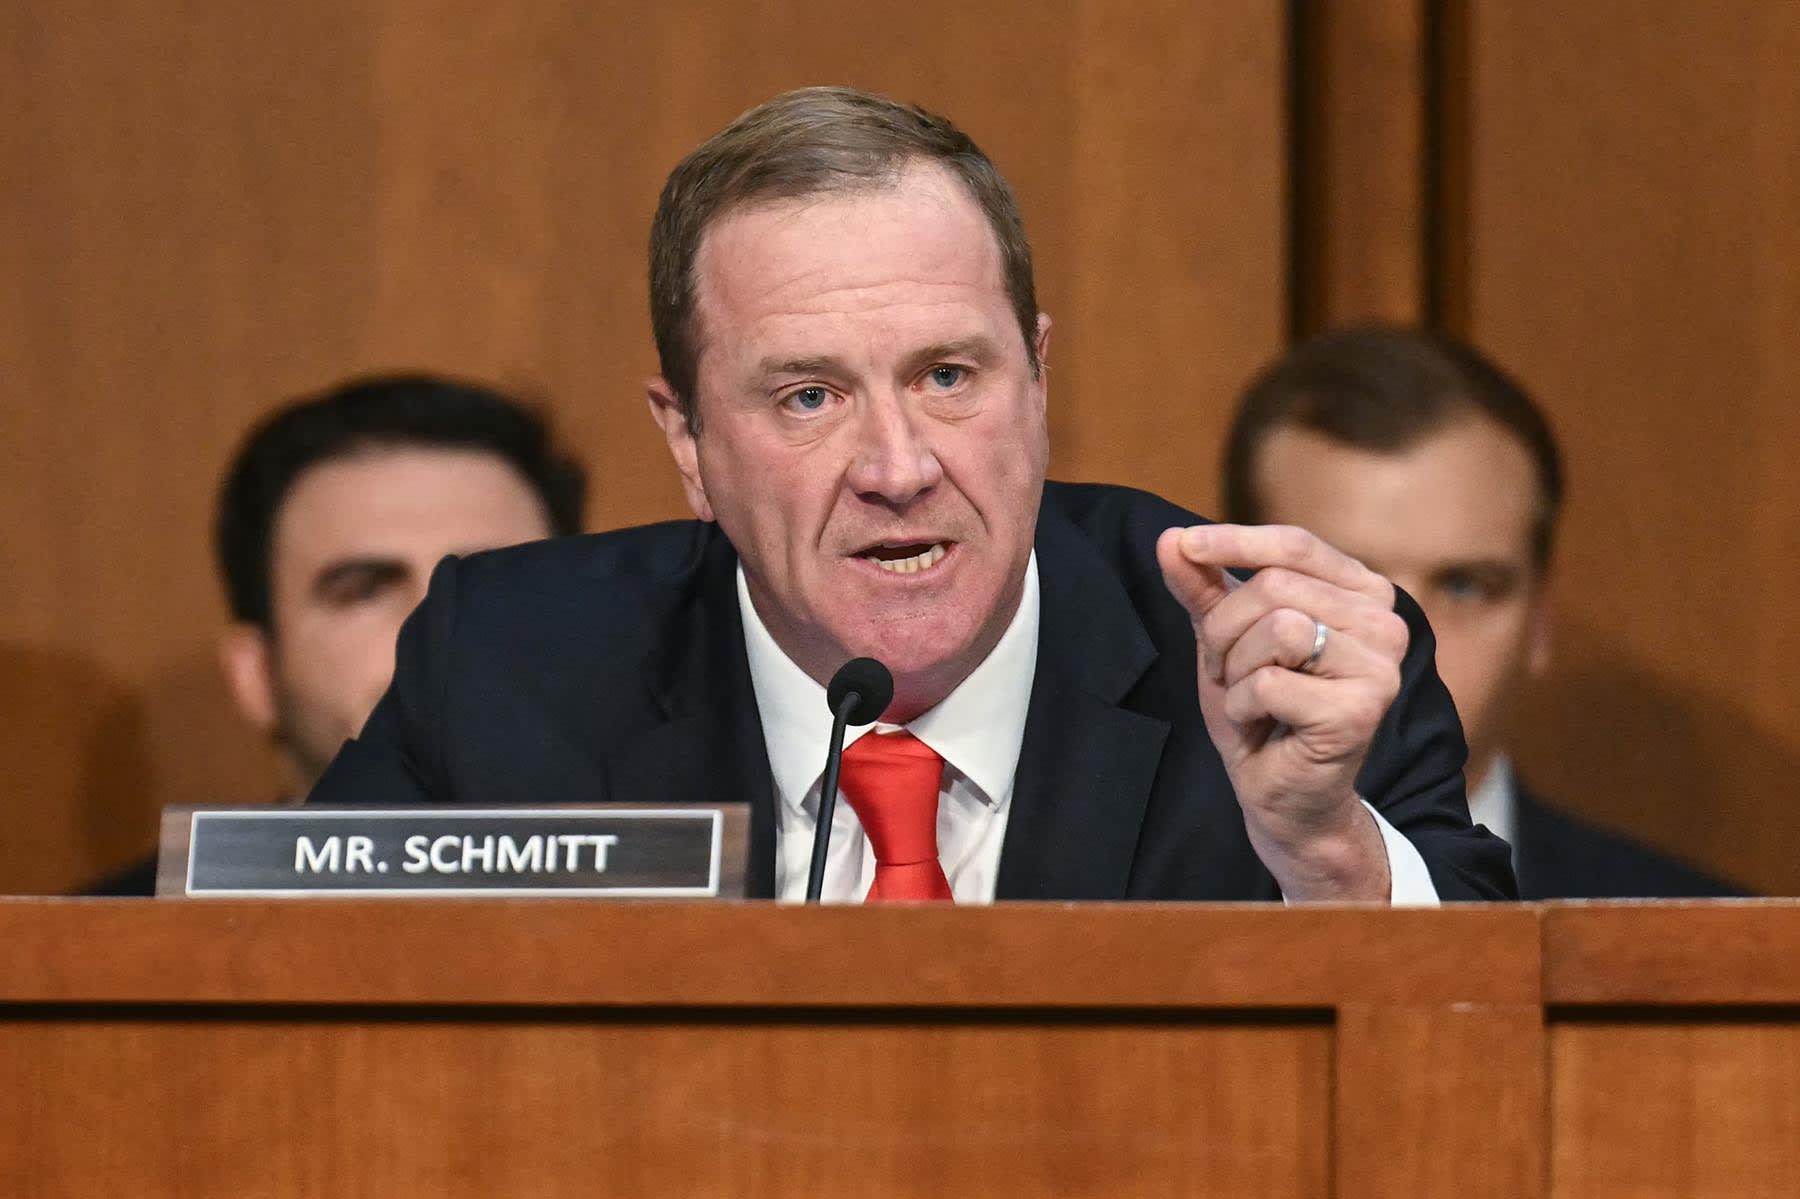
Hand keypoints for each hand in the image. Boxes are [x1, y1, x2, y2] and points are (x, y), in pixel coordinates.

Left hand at [1156, 523, 1408, 900]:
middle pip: (1275, 586)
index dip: (1235, 540)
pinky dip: (1245, 706)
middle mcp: (1386, 623)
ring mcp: (1380, 667)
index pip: (1295, 545)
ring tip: (1251, 700)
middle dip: (1226, 630)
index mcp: (1363, 594)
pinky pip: (1270, 682)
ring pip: (1276, 628)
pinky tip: (1263, 726)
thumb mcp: (1225, 639)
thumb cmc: (1262, 712)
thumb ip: (1204, 587)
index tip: (1184, 546)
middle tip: (1230, 673)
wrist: (1281, 796)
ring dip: (1237, 670)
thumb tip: (1169, 540)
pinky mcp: (1361, 710)